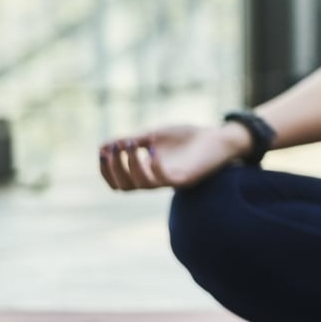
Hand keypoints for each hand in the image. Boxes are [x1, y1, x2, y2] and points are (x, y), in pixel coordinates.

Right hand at [98, 124, 246, 191]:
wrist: (218, 137)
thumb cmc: (186, 137)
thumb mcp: (153, 135)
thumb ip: (131, 141)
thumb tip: (102, 146)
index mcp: (145, 172)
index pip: (117, 182)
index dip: (105, 170)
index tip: (103, 150)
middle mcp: (155, 180)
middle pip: (124, 186)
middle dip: (115, 167)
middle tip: (117, 146)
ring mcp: (170, 181)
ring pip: (141, 184)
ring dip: (131, 164)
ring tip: (132, 143)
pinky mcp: (186, 178)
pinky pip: (164, 179)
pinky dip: (154, 165)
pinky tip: (152, 149)